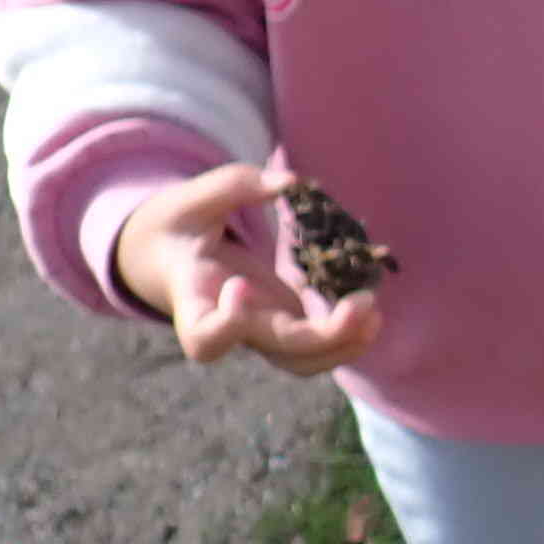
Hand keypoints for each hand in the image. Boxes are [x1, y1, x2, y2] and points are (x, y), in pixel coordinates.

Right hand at [109, 164, 382, 378]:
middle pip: (275, 350)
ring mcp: (260, 329)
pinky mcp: (283, 321)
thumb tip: (291, 181)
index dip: (227, 325)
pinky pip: (317, 343)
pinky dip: (346, 332)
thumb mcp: (189, 199)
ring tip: (373, 311)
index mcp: (194, 299)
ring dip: (343, 346)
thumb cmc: (176, 227)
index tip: (239, 284)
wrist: (169, 258)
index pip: (204, 337)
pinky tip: (370, 305)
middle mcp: (230, 325)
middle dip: (323, 336)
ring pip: (301, 361)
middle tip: (364, 302)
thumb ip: (235, 185)